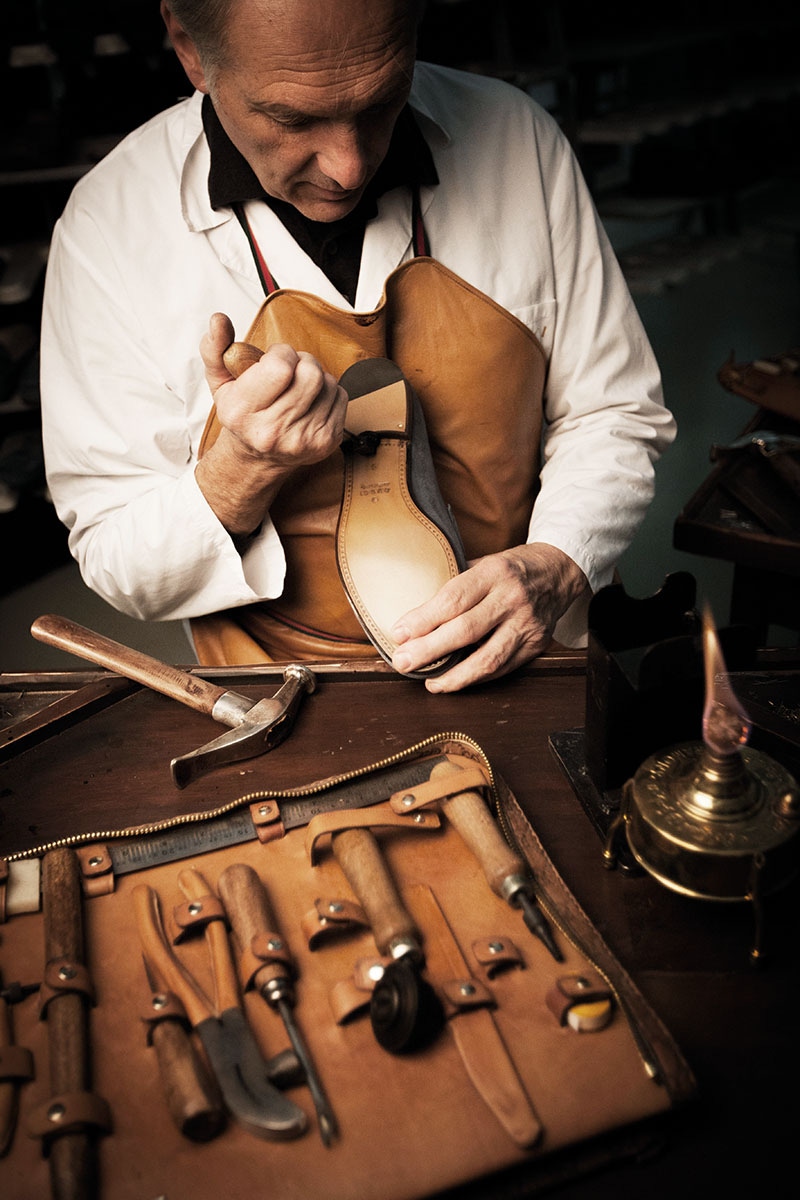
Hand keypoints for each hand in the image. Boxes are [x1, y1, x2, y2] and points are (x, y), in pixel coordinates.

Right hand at [195, 313, 348, 535]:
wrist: (257, 458)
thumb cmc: (241, 415)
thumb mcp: (220, 382)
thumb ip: (214, 348)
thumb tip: (218, 319)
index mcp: (243, 414)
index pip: (281, 367)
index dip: (281, 353)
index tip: (272, 360)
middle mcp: (273, 431)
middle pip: (310, 373)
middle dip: (301, 361)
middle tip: (288, 371)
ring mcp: (303, 440)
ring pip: (328, 382)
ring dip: (315, 376)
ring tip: (297, 388)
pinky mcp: (327, 442)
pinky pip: (340, 396)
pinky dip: (328, 392)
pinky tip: (310, 402)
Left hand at [390, 543, 588, 692]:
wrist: (559, 572)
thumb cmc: (511, 568)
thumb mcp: (484, 563)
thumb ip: (455, 586)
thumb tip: (415, 614)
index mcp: (494, 573)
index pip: (453, 599)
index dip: (424, 620)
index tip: (399, 633)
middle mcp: (512, 598)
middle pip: (466, 631)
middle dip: (429, 650)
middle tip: (403, 662)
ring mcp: (527, 624)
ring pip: (487, 659)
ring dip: (454, 676)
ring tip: (430, 682)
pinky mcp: (536, 645)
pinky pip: (502, 668)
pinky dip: (476, 678)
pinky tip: (456, 680)